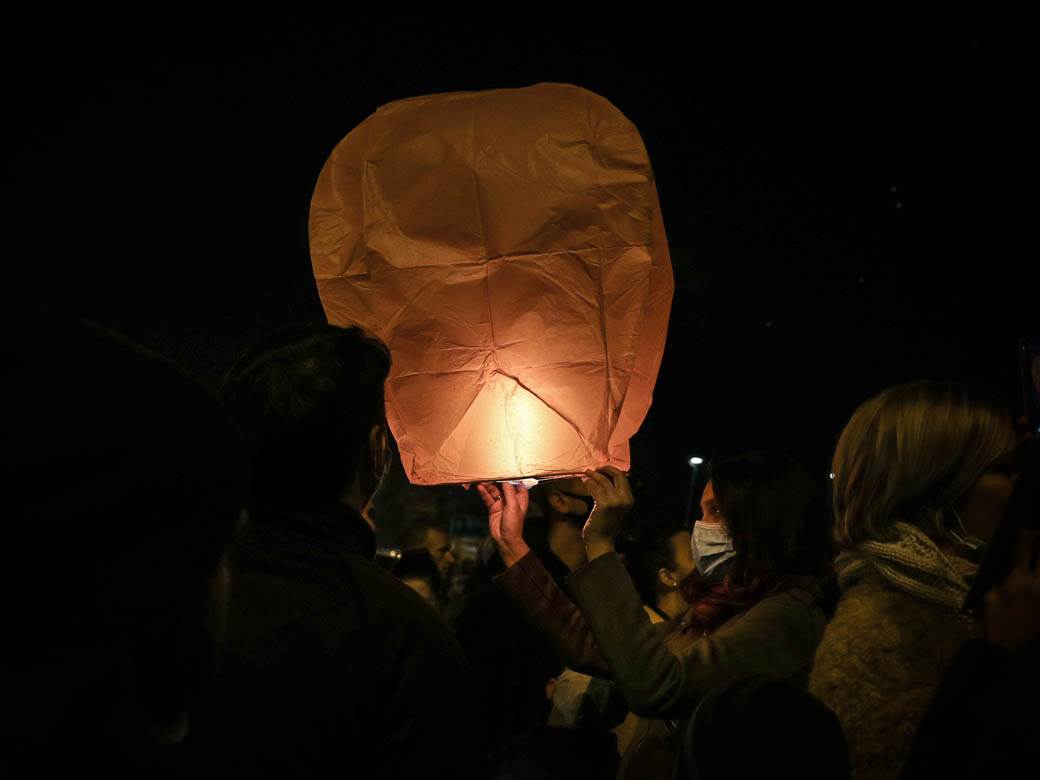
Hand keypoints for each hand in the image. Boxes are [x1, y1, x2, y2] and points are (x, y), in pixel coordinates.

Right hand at [476, 481, 530, 567]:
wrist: (505, 540)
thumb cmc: (514, 525)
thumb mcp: (514, 506)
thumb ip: (509, 492)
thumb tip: (506, 480)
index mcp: (520, 498)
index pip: (517, 484)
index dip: (512, 477)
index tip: (506, 468)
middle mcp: (511, 499)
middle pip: (504, 486)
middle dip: (497, 480)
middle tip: (490, 473)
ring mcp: (502, 503)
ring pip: (494, 491)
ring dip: (489, 486)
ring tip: (482, 480)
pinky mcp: (493, 507)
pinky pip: (488, 498)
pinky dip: (484, 493)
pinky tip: (480, 488)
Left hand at [581, 466, 633, 558]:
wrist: (601, 542)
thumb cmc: (605, 525)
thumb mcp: (615, 508)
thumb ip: (614, 494)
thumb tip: (605, 478)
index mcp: (629, 499)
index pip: (623, 477)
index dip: (611, 470)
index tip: (602, 469)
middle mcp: (625, 499)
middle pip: (617, 475)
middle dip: (605, 469)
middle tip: (594, 469)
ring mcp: (615, 502)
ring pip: (603, 480)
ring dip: (593, 475)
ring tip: (586, 475)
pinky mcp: (604, 505)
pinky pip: (595, 487)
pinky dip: (589, 482)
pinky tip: (585, 481)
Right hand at [984, 530, 1039, 651]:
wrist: (1002, 645)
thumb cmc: (990, 618)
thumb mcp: (988, 593)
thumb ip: (1001, 576)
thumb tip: (1009, 561)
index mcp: (1016, 580)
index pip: (1023, 548)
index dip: (1024, 535)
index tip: (1025, 531)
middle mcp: (1034, 585)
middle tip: (1038, 539)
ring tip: (1038, 562)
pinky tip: (1037, 580)